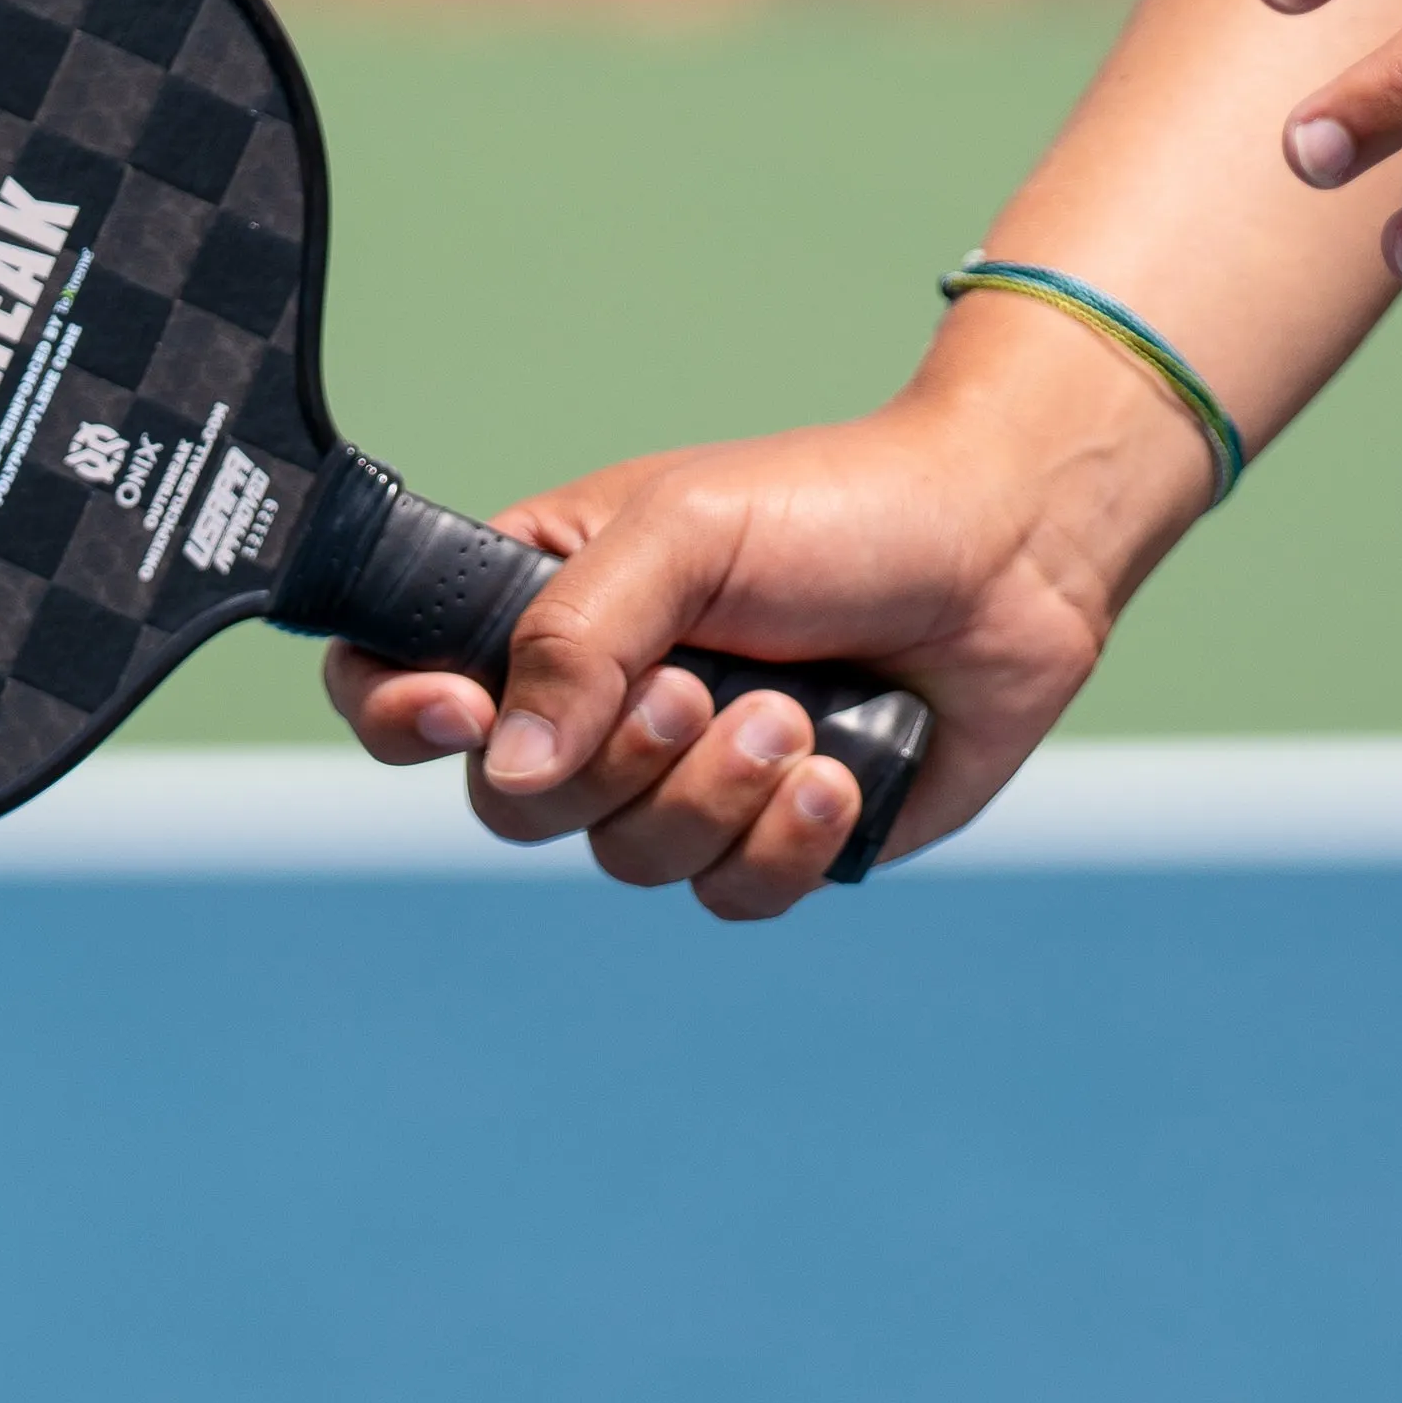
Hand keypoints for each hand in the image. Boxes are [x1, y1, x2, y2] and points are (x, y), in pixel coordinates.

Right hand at [322, 319, 1216, 919]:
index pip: (393, 680)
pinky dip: (783, 842)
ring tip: (799, 713)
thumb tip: (514, 761)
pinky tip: (840, 771)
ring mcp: (681, 777)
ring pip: (625, 859)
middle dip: (620, 758)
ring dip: (717, 791)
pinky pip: (725, 895)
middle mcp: (596, 702)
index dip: (397, 718)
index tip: (466, 716)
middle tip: (710, 685)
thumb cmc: (839, 507)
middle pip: (514, 803)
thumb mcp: (687, 530)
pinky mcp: (772, 837)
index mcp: (541, 605)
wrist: (1008, 553)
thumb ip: (578, 633)